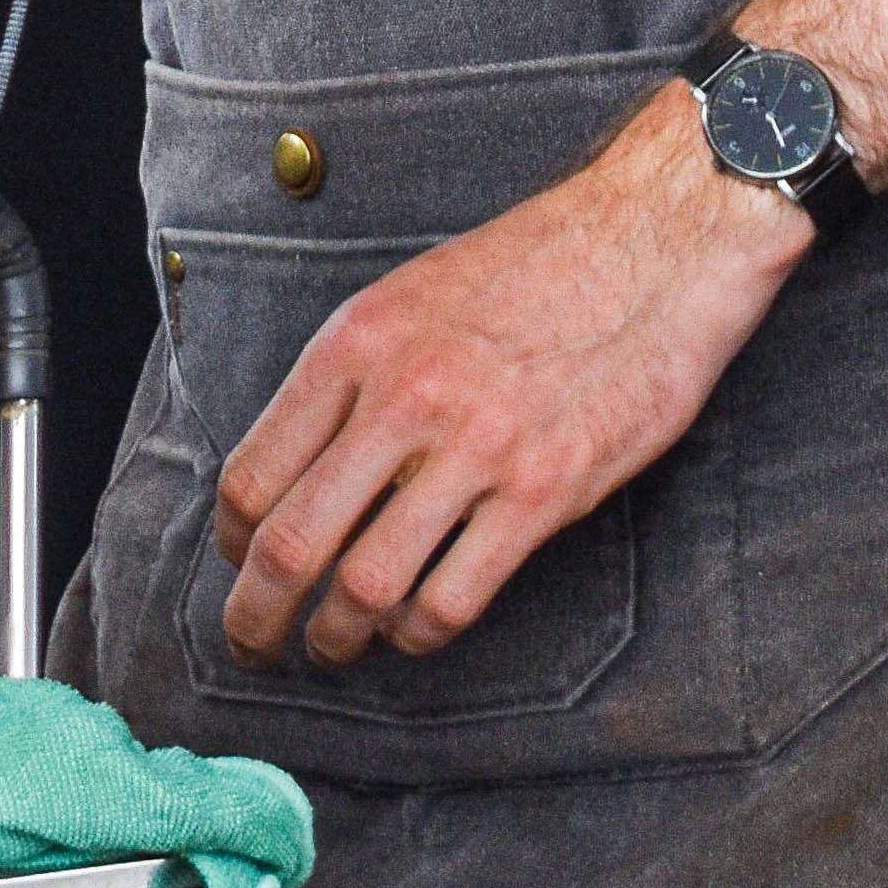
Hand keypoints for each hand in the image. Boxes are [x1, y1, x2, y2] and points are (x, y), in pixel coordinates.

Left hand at [212, 90, 803, 667]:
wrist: (654, 239)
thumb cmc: (536, 266)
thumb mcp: (412, 296)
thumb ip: (354, 377)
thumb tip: (303, 466)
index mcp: (358, 343)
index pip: (254, 473)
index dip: (233, 544)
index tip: (240, 566)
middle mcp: (404, 397)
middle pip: (291, 544)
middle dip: (257, 616)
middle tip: (256, 643)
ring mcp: (475, 449)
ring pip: (365, 586)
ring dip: (338, 638)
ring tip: (338, 647)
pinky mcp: (544, 492)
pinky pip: (453, 599)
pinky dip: (420, 634)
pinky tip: (418, 629)